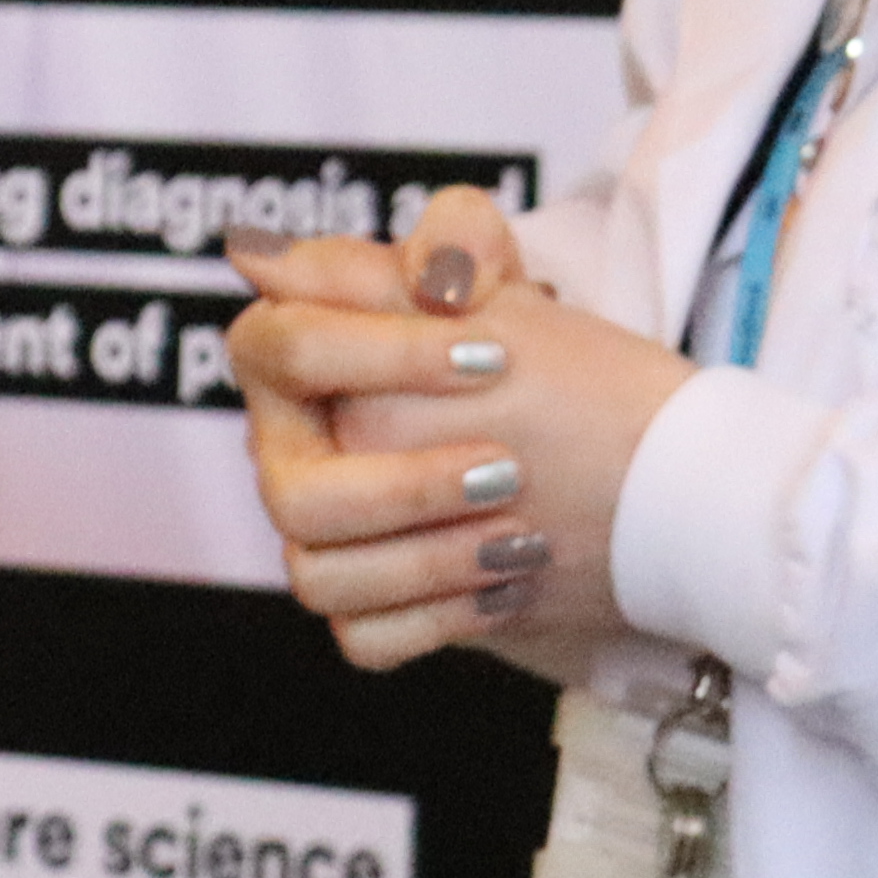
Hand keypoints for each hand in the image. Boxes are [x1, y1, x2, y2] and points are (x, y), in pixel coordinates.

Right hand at [225, 187, 693, 675]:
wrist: (597, 457)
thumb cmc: (528, 356)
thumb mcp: (499, 275)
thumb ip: (457, 238)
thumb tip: (428, 272)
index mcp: (293, 361)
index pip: (279, 346)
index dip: (379, 352)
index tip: (490, 354)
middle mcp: (289, 453)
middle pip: (290, 491)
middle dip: (403, 487)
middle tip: (506, 470)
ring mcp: (322, 536)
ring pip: (321, 578)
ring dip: (428, 563)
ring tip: (522, 539)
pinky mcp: (370, 607)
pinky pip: (368, 639)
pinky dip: (440, 619)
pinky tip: (510, 586)